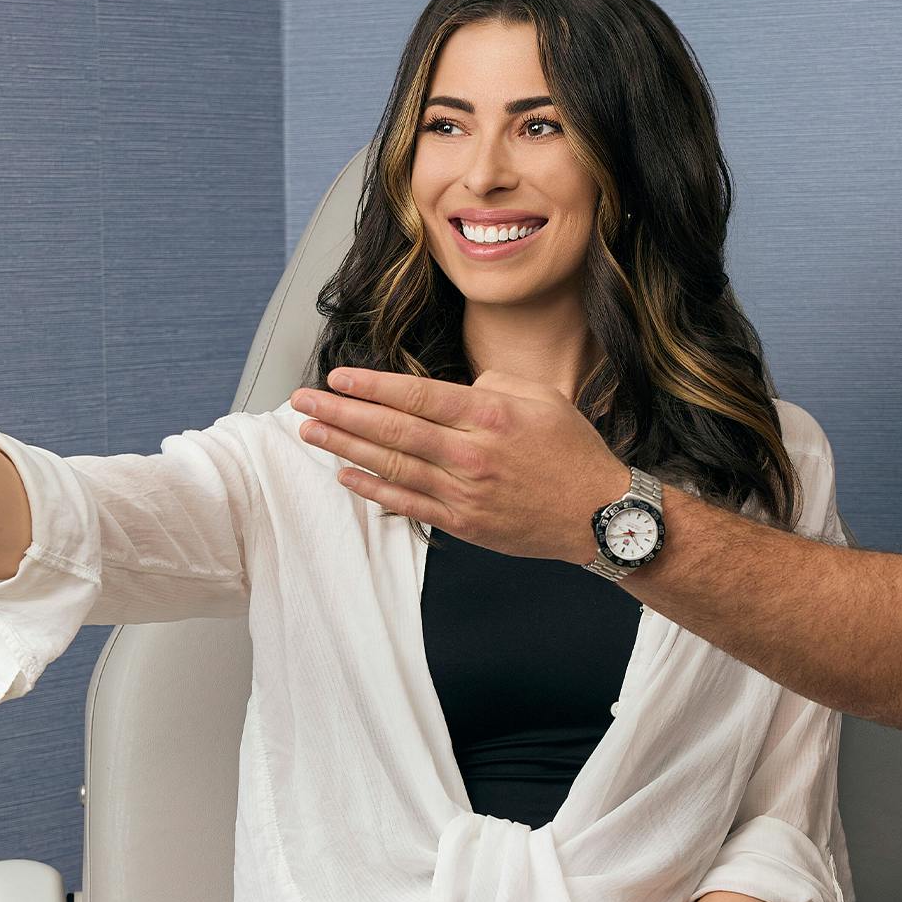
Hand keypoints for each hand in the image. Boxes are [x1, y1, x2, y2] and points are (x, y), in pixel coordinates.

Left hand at [290, 367, 629, 562]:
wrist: (600, 515)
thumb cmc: (573, 452)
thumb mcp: (543, 398)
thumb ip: (493, 384)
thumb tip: (454, 390)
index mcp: (489, 416)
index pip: (415, 397)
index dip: (370, 386)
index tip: (336, 378)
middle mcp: (470, 454)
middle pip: (392, 430)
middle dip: (341, 412)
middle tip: (302, 400)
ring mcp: (464, 492)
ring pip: (392, 466)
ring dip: (345, 447)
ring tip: (310, 431)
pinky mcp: (463, 523)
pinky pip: (407, 504)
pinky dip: (372, 489)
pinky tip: (344, 474)